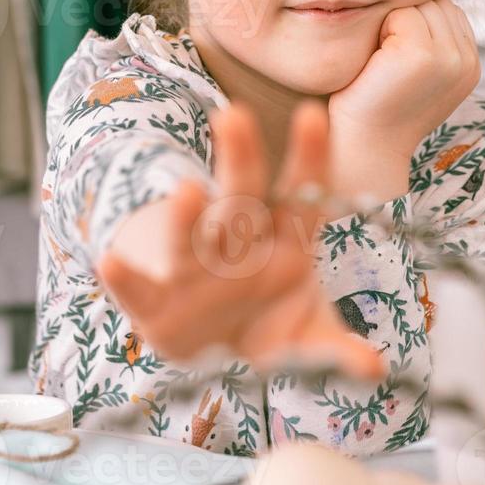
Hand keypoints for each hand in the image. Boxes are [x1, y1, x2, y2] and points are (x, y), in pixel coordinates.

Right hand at [95, 99, 385, 380]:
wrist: (207, 340)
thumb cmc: (267, 318)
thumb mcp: (305, 333)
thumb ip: (333, 346)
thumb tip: (373, 370)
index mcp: (283, 244)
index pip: (299, 198)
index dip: (307, 159)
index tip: (313, 115)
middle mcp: (237, 247)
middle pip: (241, 198)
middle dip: (240, 160)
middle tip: (235, 114)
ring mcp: (193, 271)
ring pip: (191, 238)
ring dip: (187, 219)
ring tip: (185, 192)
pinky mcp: (154, 305)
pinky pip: (138, 290)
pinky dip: (125, 278)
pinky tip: (111, 260)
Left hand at [327, 0, 482, 179]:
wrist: (365, 144)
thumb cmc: (381, 104)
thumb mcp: (423, 73)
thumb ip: (437, 40)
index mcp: (472, 64)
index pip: (449, 10)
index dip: (418, 24)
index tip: (399, 59)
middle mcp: (467, 60)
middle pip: (436, 2)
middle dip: (407, 19)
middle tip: (388, 60)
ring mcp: (448, 57)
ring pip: (419, 5)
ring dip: (394, 24)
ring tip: (385, 61)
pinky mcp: (422, 54)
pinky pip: (400, 13)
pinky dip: (381, 31)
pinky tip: (378, 62)